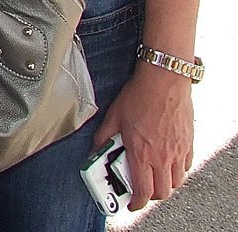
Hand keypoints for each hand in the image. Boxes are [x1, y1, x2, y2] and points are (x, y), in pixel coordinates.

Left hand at [94, 65, 193, 209]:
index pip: (143, 191)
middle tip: (141, 189)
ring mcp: (178, 152)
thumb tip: (96, 150)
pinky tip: (168, 162)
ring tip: (154, 176)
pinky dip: (178, 171)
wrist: (163, 80)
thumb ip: (104, 137)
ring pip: (176, 182)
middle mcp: (162, 157)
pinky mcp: (188, 143)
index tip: (131, 203)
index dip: (136, 203)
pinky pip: (186, 166)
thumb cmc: (138, 96)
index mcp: (141, 153)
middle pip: (162, 192)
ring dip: (165, 184)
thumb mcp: (113, 116)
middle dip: (150, 196)